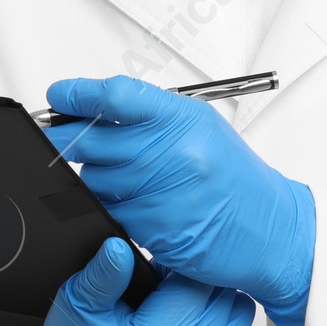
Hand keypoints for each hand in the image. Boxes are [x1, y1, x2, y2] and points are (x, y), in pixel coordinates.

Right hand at [8, 236, 262, 325]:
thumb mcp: (78, 308)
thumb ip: (102, 276)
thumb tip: (118, 249)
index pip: (198, 282)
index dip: (186, 268)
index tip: (171, 273)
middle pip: (226, 300)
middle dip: (206, 288)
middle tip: (178, 293)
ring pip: (243, 321)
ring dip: (223, 311)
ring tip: (191, 314)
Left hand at [44, 75, 315, 325]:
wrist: (271, 230)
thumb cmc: (235, 179)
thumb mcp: (201, 130)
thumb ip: (150, 118)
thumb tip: (92, 110)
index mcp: (185, 120)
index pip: (117, 96)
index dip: (78, 95)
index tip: (59, 96)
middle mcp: (175, 153)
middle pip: (92, 140)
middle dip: (65, 139)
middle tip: (55, 138)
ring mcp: (164, 194)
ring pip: (94, 181)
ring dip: (91, 179)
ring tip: (116, 177)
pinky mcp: (155, 230)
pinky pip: (110, 214)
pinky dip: (110, 209)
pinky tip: (131, 204)